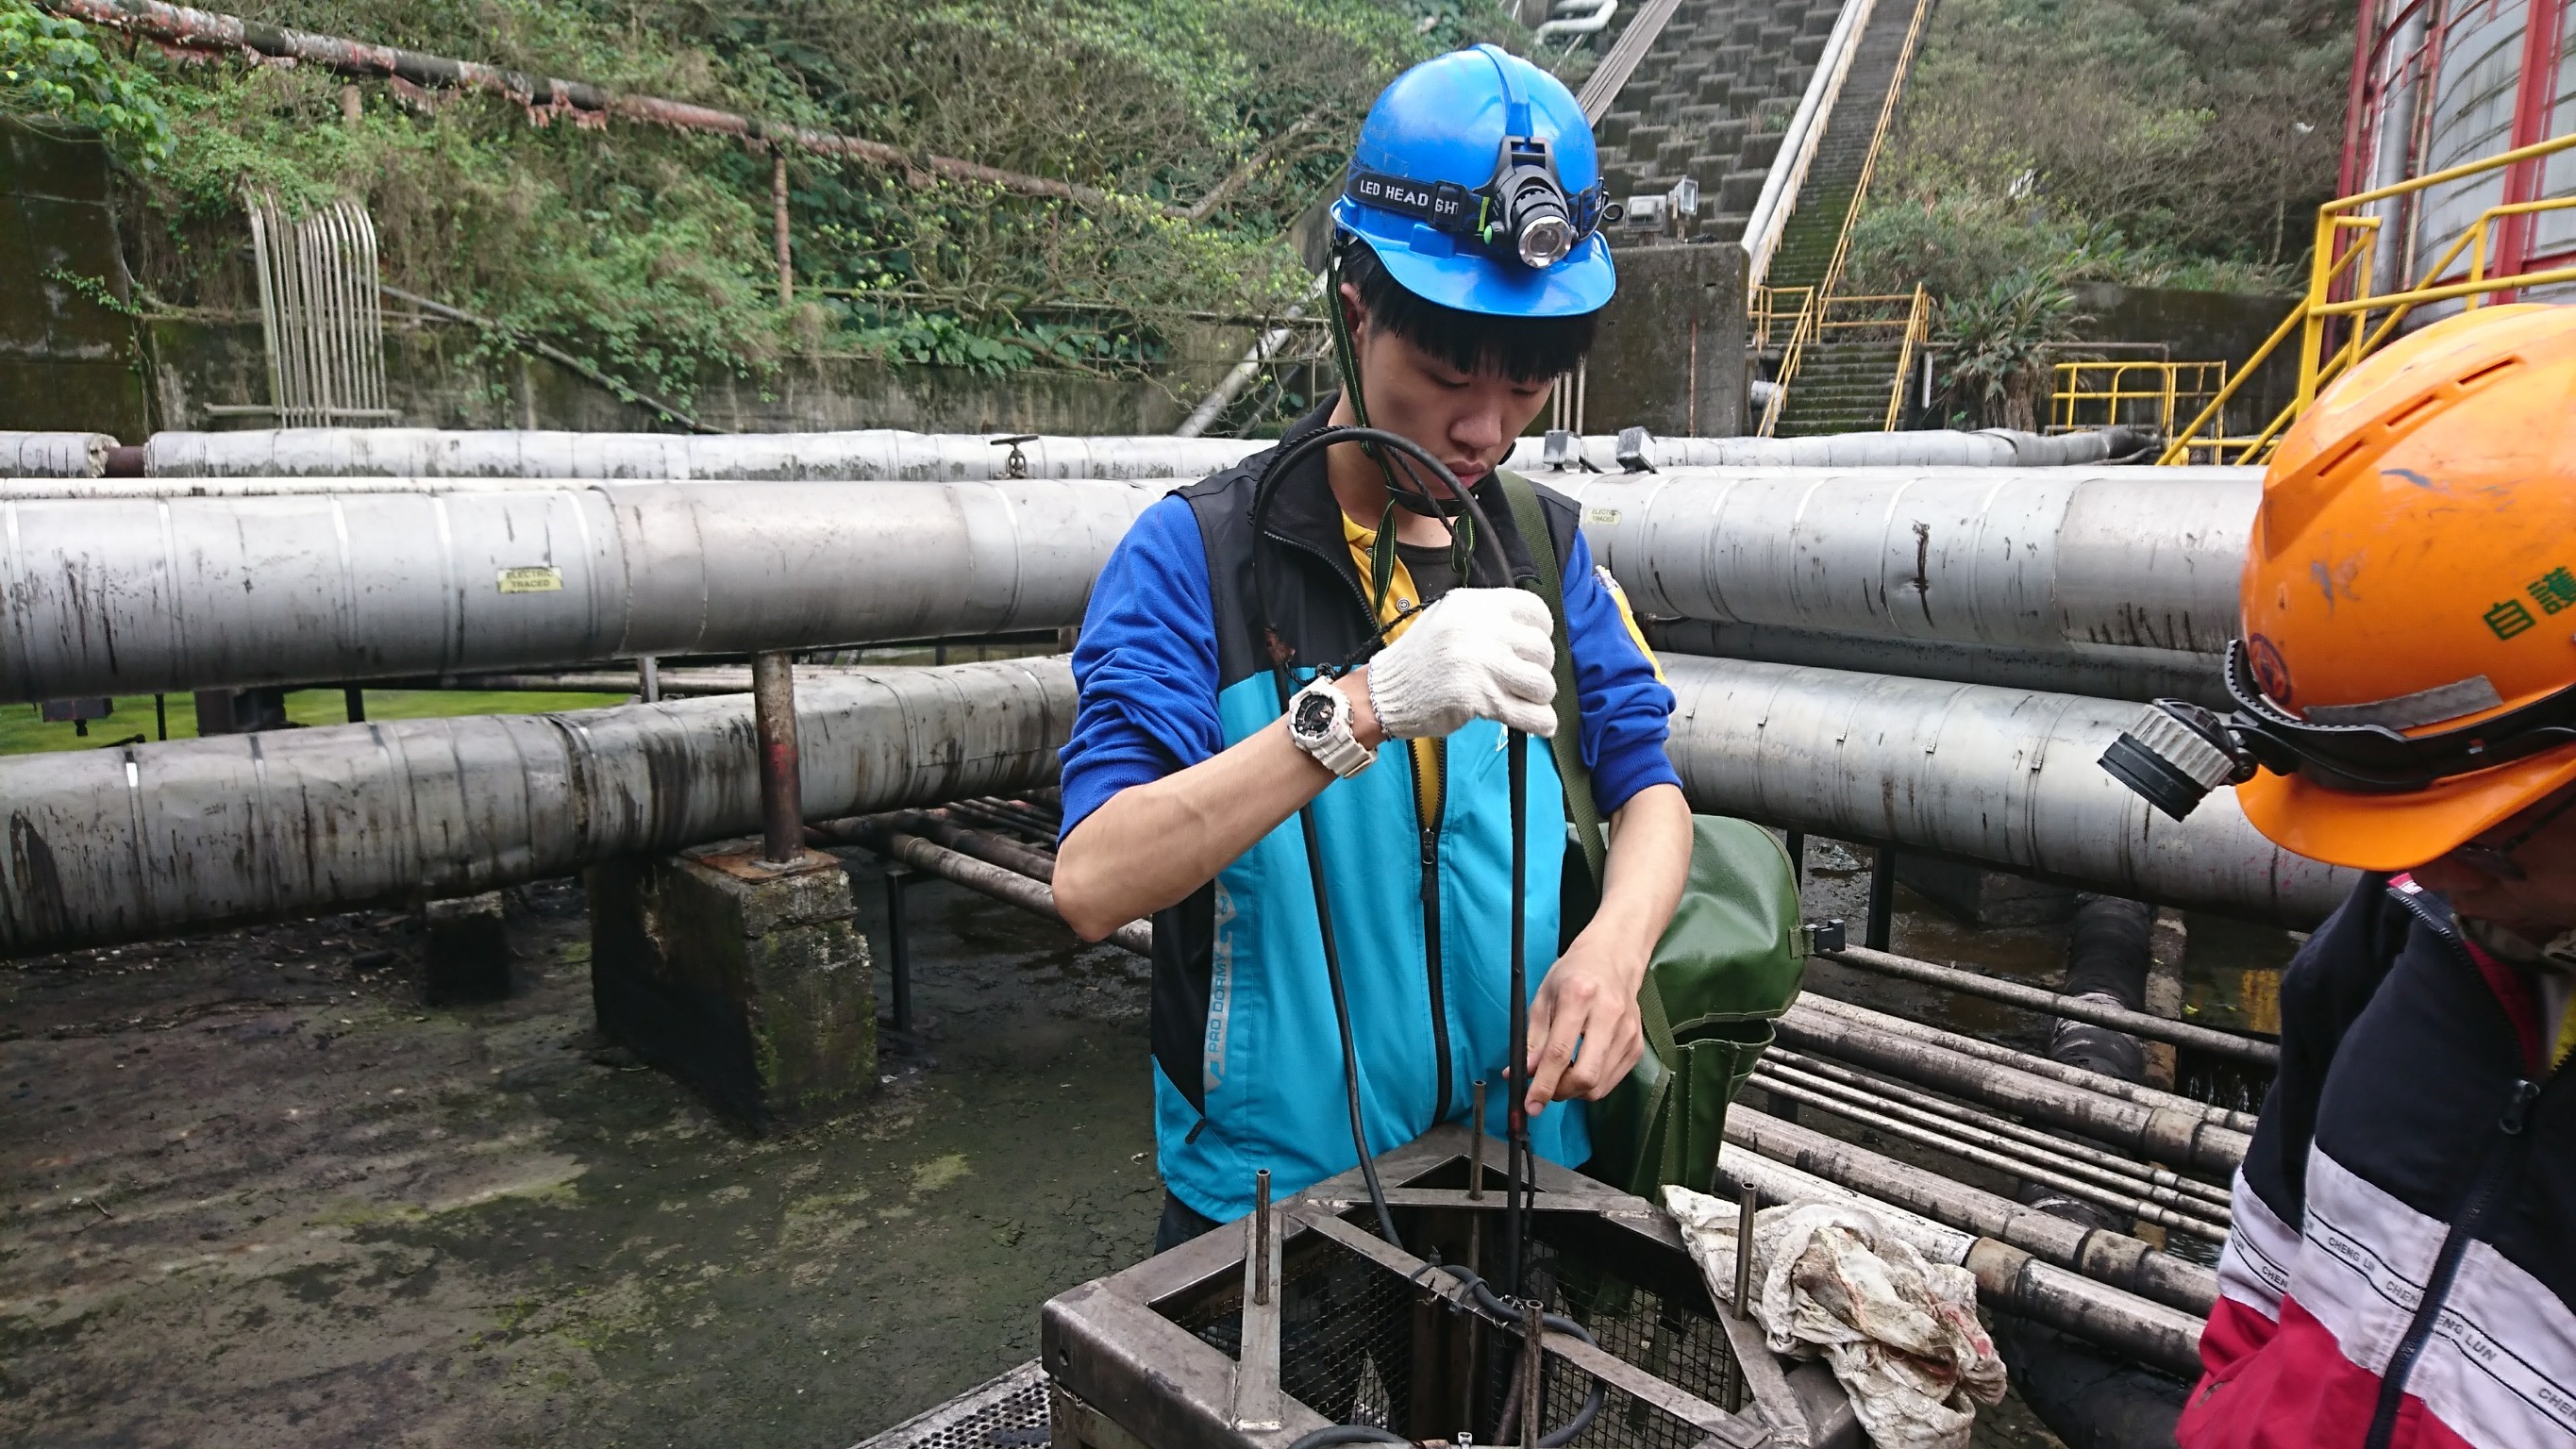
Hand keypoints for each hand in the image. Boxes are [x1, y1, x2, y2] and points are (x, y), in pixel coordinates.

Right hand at [1365, 588, 1555, 739]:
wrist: (1383, 692)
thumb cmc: (1418, 659)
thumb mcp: (1448, 618)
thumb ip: (1486, 619)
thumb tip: (1530, 634)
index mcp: (1475, 605)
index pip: (1535, 610)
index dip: (1541, 632)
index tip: (1531, 648)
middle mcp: (1481, 629)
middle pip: (1543, 649)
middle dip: (1539, 668)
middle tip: (1522, 680)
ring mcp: (1482, 664)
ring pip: (1542, 683)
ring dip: (1538, 697)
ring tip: (1523, 700)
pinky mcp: (1481, 698)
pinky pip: (1532, 714)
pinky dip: (1541, 723)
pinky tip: (1535, 723)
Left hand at [1522, 936, 1648, 1114]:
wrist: (1613, 959)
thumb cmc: (1573, 974)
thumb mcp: (1543, 998)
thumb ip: (1533, 1039)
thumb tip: (1520, 1073)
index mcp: (1579, 997)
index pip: (1560, 1053)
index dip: (1543, 1085)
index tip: (1531, 1104)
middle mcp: (1608, 1015)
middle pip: (1586, 1076)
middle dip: (1561, 1092)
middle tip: (1545, 1089)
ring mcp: (1628, 1032)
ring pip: (1599, 1085)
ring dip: (1574, 1091)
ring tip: (1561, 1074)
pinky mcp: (1636, 1045)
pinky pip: (1611, 1081)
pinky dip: (1591, 1084)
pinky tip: (1580, 1067)